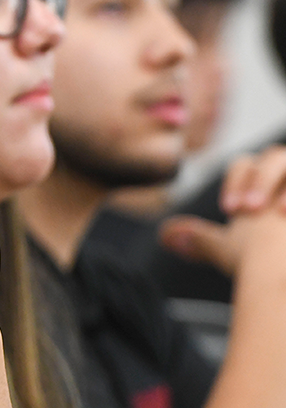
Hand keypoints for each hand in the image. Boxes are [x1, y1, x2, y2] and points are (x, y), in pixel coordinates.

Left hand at [160, 146, 285, 275]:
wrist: (285, 283)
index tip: (230, 212)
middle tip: (251, 211)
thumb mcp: (231, 249)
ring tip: (277, 213)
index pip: (246, 164)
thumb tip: (167, 234)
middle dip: (261, 180)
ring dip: (284, 186)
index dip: (236, 183)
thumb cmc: (266, 263)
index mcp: (262, 183)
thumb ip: (201, 238)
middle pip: (276, 157)